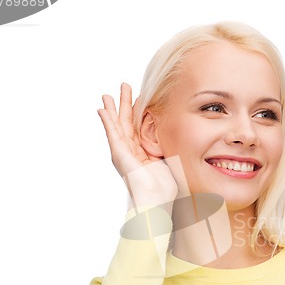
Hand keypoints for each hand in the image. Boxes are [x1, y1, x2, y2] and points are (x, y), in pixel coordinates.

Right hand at [97, 83, 177, 207]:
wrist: (156, 197)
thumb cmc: (165, 186)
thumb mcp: (169, 160)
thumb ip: (169, 148)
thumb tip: (183, 137)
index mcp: (144, 153)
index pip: (140, 128)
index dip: (140, 111)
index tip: (142, 96)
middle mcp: (131, 152)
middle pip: (127, 123)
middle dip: (125, 104)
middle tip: (124, 87)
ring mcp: (123, 152)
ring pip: (117, 125)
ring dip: (113, 108)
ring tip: (107, 94)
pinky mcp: (118, 153)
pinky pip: (111, 133)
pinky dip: (106, 121)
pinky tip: (102, 109)